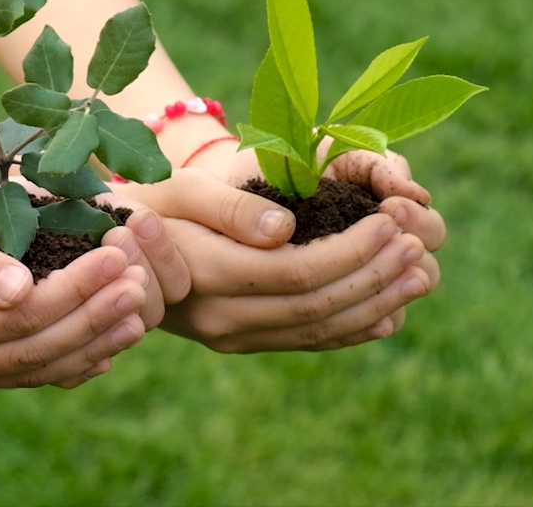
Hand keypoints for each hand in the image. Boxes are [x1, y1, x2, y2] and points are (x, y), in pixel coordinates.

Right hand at [0, 200, 149, 388]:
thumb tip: (23, 288)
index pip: (23, 315)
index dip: (76, 287)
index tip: (117, 254)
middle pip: (38, 348)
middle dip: (96, 315)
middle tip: (142, 282)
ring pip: (39, 369)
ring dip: (94, 343)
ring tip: (139, 313)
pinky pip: (28, 375)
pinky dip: (72, 363)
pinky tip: (109, 344)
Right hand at [111, 169, 435, 350]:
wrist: (113, 251)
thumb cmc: (149, 204)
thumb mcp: (177, 190)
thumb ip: (227, 208)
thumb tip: (281, 231)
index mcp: (209, 276)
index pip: (297, 273)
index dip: (351, 250)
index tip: (389, 220)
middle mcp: (223, 319)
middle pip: (316, 307)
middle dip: (375, 276)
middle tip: (418, 243)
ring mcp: (233, 338)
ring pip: (318, 332)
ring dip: (377, 304)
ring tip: (419, 274)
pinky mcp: (243, 342)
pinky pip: (306, 343)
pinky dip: (354, 330)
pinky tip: (391, 313)